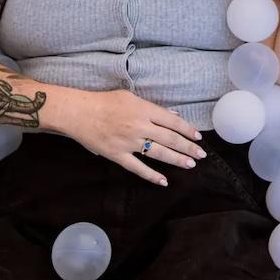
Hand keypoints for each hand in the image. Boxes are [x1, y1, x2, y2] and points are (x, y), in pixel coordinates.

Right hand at [62, 88, 206, 185]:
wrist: (79, 113)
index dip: (187, 130)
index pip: (172, 121)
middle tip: (201, 155)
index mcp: (144, 110)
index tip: (198, 137)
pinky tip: (164, 181)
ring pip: (158, 154)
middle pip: (170, 139)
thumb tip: (173, 115)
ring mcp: (129, 143)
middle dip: (188, 148)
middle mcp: (140, 127)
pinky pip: (138, 168)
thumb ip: (153, 108)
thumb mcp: (131, 97)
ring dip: (176, 160)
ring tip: (190, 165)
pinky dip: (151, 176)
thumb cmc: (104, 102)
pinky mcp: (118, 155)